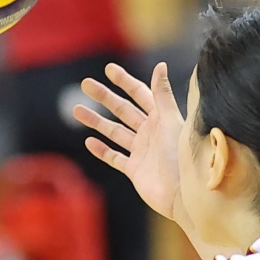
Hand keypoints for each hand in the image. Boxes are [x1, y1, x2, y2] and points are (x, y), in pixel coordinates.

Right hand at [74, 63, 184, 223]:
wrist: (183, 194)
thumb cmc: (181, 156)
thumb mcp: (171, 121)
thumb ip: (163, 94)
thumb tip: (160, 65)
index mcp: (160, 118)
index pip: (139, 94)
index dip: (124, 81)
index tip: (108, 69)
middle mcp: (150, 132)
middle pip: (123, 110)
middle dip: (104, 97)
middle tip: (85, 84)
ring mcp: (141, 151)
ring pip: (114, 132)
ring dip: (96, 121)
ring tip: (77, 110)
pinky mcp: (135, 170)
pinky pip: (115, 157)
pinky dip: (102, 150)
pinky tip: (89, 142)